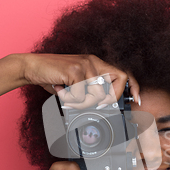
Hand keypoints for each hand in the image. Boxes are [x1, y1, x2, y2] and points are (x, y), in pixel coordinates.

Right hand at [18, 53, 139, 107]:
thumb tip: (101, 106)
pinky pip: (82, 95)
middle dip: (107, 100)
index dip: (133, 86)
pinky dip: (71, 100)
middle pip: (115, 85)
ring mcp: (84, 65)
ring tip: (68, 97)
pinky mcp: (74, 70)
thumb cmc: (53, 77)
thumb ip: (89, 91)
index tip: (137, 98)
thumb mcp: (76, 84)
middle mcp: (93, 62)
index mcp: (96, 64)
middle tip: (93, 105)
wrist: (31, 67)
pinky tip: (61, 91)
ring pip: (97, 94)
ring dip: (83, 103)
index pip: (122, 74)